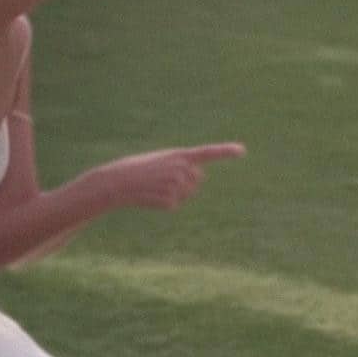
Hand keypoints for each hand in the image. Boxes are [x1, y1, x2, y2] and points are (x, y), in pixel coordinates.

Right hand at [99, 143, 244, 210]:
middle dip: (183, 183)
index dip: (225, 151)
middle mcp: (182, 169)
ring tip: (153, 186)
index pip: (207, 152)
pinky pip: (174, 206)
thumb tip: (197, 177)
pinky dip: (163, 204)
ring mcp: (177, 185)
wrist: (115, 182)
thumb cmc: (135, 169)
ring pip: (186, 195)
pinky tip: (150, 197)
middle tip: (160, 179)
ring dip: (173, 194)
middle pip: (196, 181)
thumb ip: (181, 165)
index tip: (242, 150)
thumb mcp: (160, 160)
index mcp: (179, 155)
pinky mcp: (170, 201)